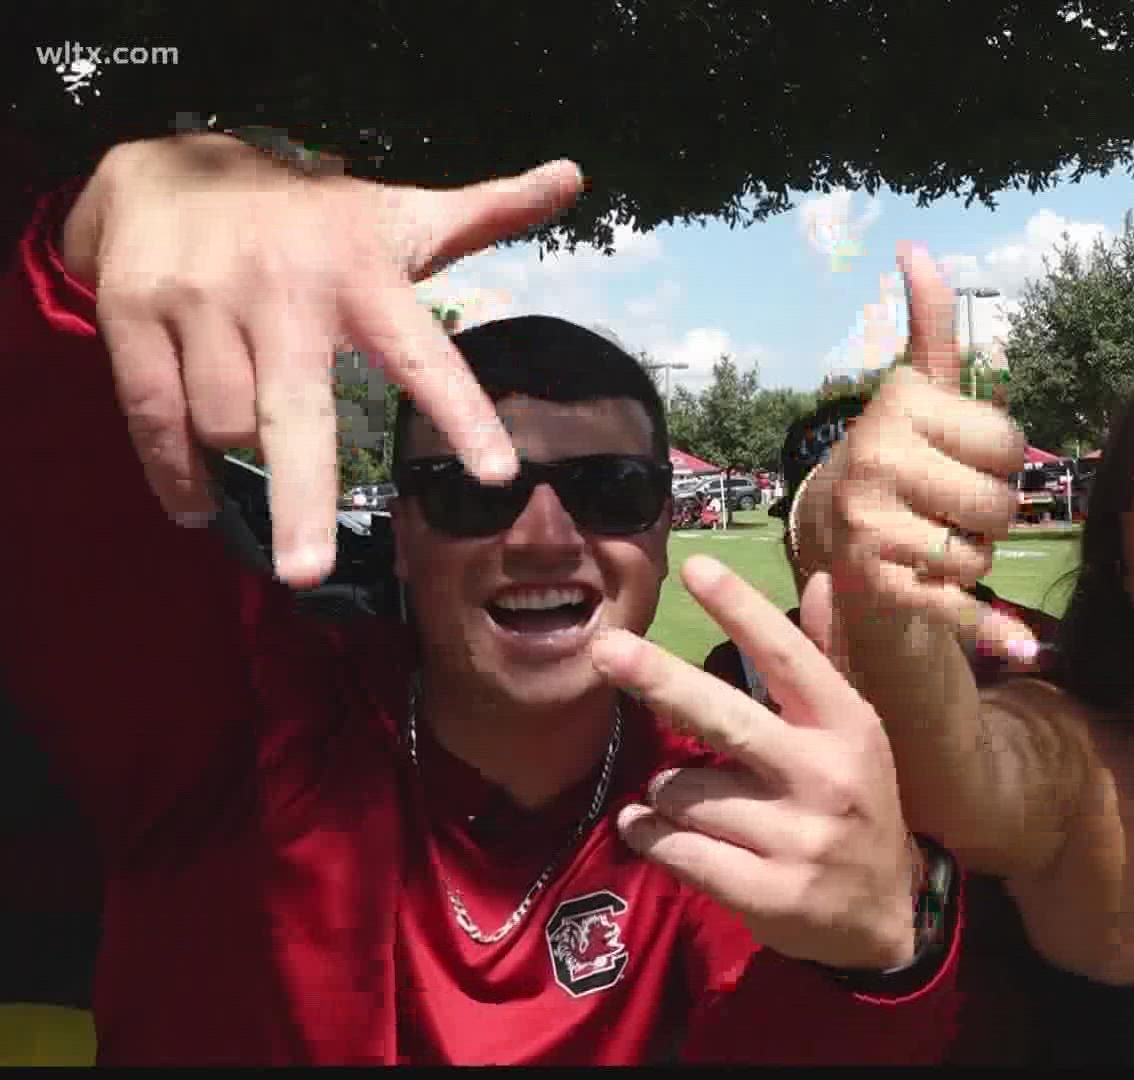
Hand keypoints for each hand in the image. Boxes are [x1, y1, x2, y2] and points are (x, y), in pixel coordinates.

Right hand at [62, 131, 583, 586]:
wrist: (170, 166)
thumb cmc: (311, 216)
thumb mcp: (400, 212)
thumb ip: (488, 211)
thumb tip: (572, 177)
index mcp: (363, 277)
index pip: (423, 355)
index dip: (460, 412)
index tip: (496, 475)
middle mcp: (285, 294)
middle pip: (295, 413)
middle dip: (301, 497)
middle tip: (309, 574)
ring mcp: (204, 304)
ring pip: (224, 424)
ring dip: (240, 465)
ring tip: (248, 475)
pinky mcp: (136, 315)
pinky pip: (154, 415)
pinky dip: (173, 471)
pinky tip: (197, 506)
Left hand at [589, 556, 919, 969]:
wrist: (886, 918)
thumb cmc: (858, 807)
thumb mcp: (855, 733)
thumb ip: (825, 658)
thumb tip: (818, 579)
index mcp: (846, 726)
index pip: (789, 658)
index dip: (742, 611)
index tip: (696, 566)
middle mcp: (824, 776)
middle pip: (725, 719)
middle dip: (660, 680)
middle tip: (605, 649)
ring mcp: (796, 839)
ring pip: (683, 793)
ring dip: (662, 792)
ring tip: (679, 799)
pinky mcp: (766, 893)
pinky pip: (677, 850)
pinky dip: (649, 836)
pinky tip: (648, 830)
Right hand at [824, 242, 1034, 653]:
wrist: (837, 539)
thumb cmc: (902, 460)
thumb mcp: (921, 392)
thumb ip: (930, 327)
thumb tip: (917, 249)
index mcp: (900, 406)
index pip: (1009, 444)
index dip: (1000, 462)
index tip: (960, 461)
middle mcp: (877, 457)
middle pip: (1000, 504)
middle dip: (990, 517)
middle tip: (949, 511)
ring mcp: (870, 522)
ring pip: (980, 556)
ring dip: (973, 560)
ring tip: (934, 543)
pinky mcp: (874, 583)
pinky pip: (958, 605)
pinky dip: (981, 625)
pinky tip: (985, 624)